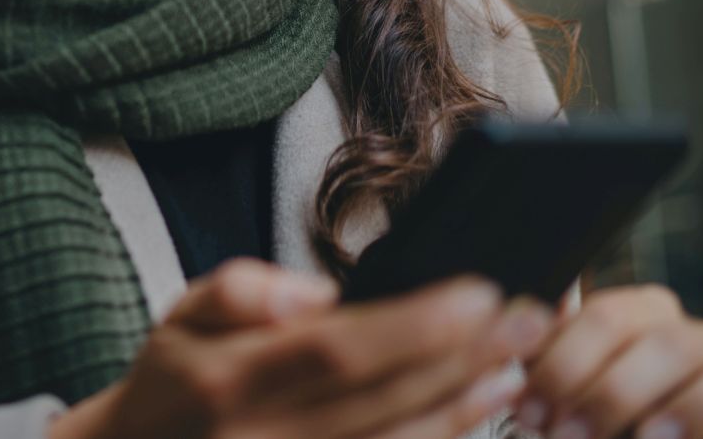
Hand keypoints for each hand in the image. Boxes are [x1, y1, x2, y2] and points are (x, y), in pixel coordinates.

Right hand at [50, 259, 555, 438]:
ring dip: (464, 406)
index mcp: (228, 381)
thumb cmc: (174, 377)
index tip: (478, 291)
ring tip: (516, 364)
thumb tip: (316, 292)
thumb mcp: (181, 313)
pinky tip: (473, 412)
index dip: (414, 324)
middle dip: (463, 356)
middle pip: (382, 398)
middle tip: (528, 316)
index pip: (338, 349)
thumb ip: (240, 292)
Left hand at [516, 284, 702, 438]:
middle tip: (570, 434)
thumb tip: (526, 317)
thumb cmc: (590, 432)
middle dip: (614, 389)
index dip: (566, 361)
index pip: (611, 316)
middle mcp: (702, 344)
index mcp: (646, 321)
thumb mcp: (561, 398)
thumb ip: (547, 362)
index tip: (532, 409)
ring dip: (696, 406)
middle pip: (672, 340)